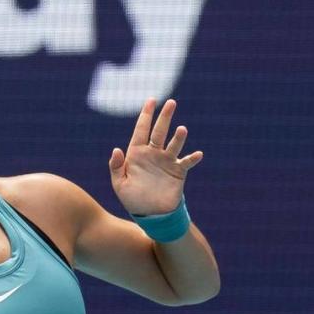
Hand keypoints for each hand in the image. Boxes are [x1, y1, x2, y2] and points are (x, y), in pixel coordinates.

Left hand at [109, 98, 202, 215]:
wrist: (150, 213)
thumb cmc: (132, 198)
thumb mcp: (119, 184)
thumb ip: (116, 167)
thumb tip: (116, 149)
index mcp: (137, 154)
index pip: (141, 130)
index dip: (146, 115)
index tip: (151, 100)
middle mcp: (153, 153)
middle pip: (159, 132)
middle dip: (164, 117)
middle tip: (171, 103)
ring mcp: (166, 161)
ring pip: (173, 144)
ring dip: (178, 137)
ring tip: (181, 130)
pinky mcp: (178, 171)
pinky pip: (186, 162)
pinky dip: (192, 158)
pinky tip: (197, 154)